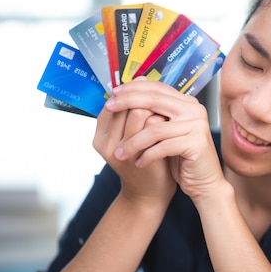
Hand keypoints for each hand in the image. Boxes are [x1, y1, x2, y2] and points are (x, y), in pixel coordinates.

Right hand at [93, 88, 175, 207]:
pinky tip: (170, 124)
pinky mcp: (139, 154)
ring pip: (140, 111)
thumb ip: (131, 113)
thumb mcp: (131, 135)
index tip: (148, 90)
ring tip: (165, 112)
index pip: (114, 100)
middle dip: (145, 97)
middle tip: (160, 99)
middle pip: (126, 102)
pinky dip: (163, 120)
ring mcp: (120, 149)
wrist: (149, 194)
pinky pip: (153, 125)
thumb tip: (141, 77)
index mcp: (100, 134)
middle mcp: (104, 142)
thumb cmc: (143, 161)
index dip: (132, 91)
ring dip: (156, 108)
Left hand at [106, 79, 227, 201]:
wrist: (203, 181)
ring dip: (133, 142)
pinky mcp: (197, 143)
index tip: (113, 94)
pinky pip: (163, 147)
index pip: (156, 88)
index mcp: (186, 103)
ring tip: (120, 153)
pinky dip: (147, 156)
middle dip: (128, 103)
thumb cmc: (180, 157)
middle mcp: (194, 109)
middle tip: (110, 108)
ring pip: (155, 128)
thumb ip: (152, 113)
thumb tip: (124, 94)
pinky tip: (139, 163)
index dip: (133, 89)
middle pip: (155, 100)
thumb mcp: (164, 131)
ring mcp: (197, 125)